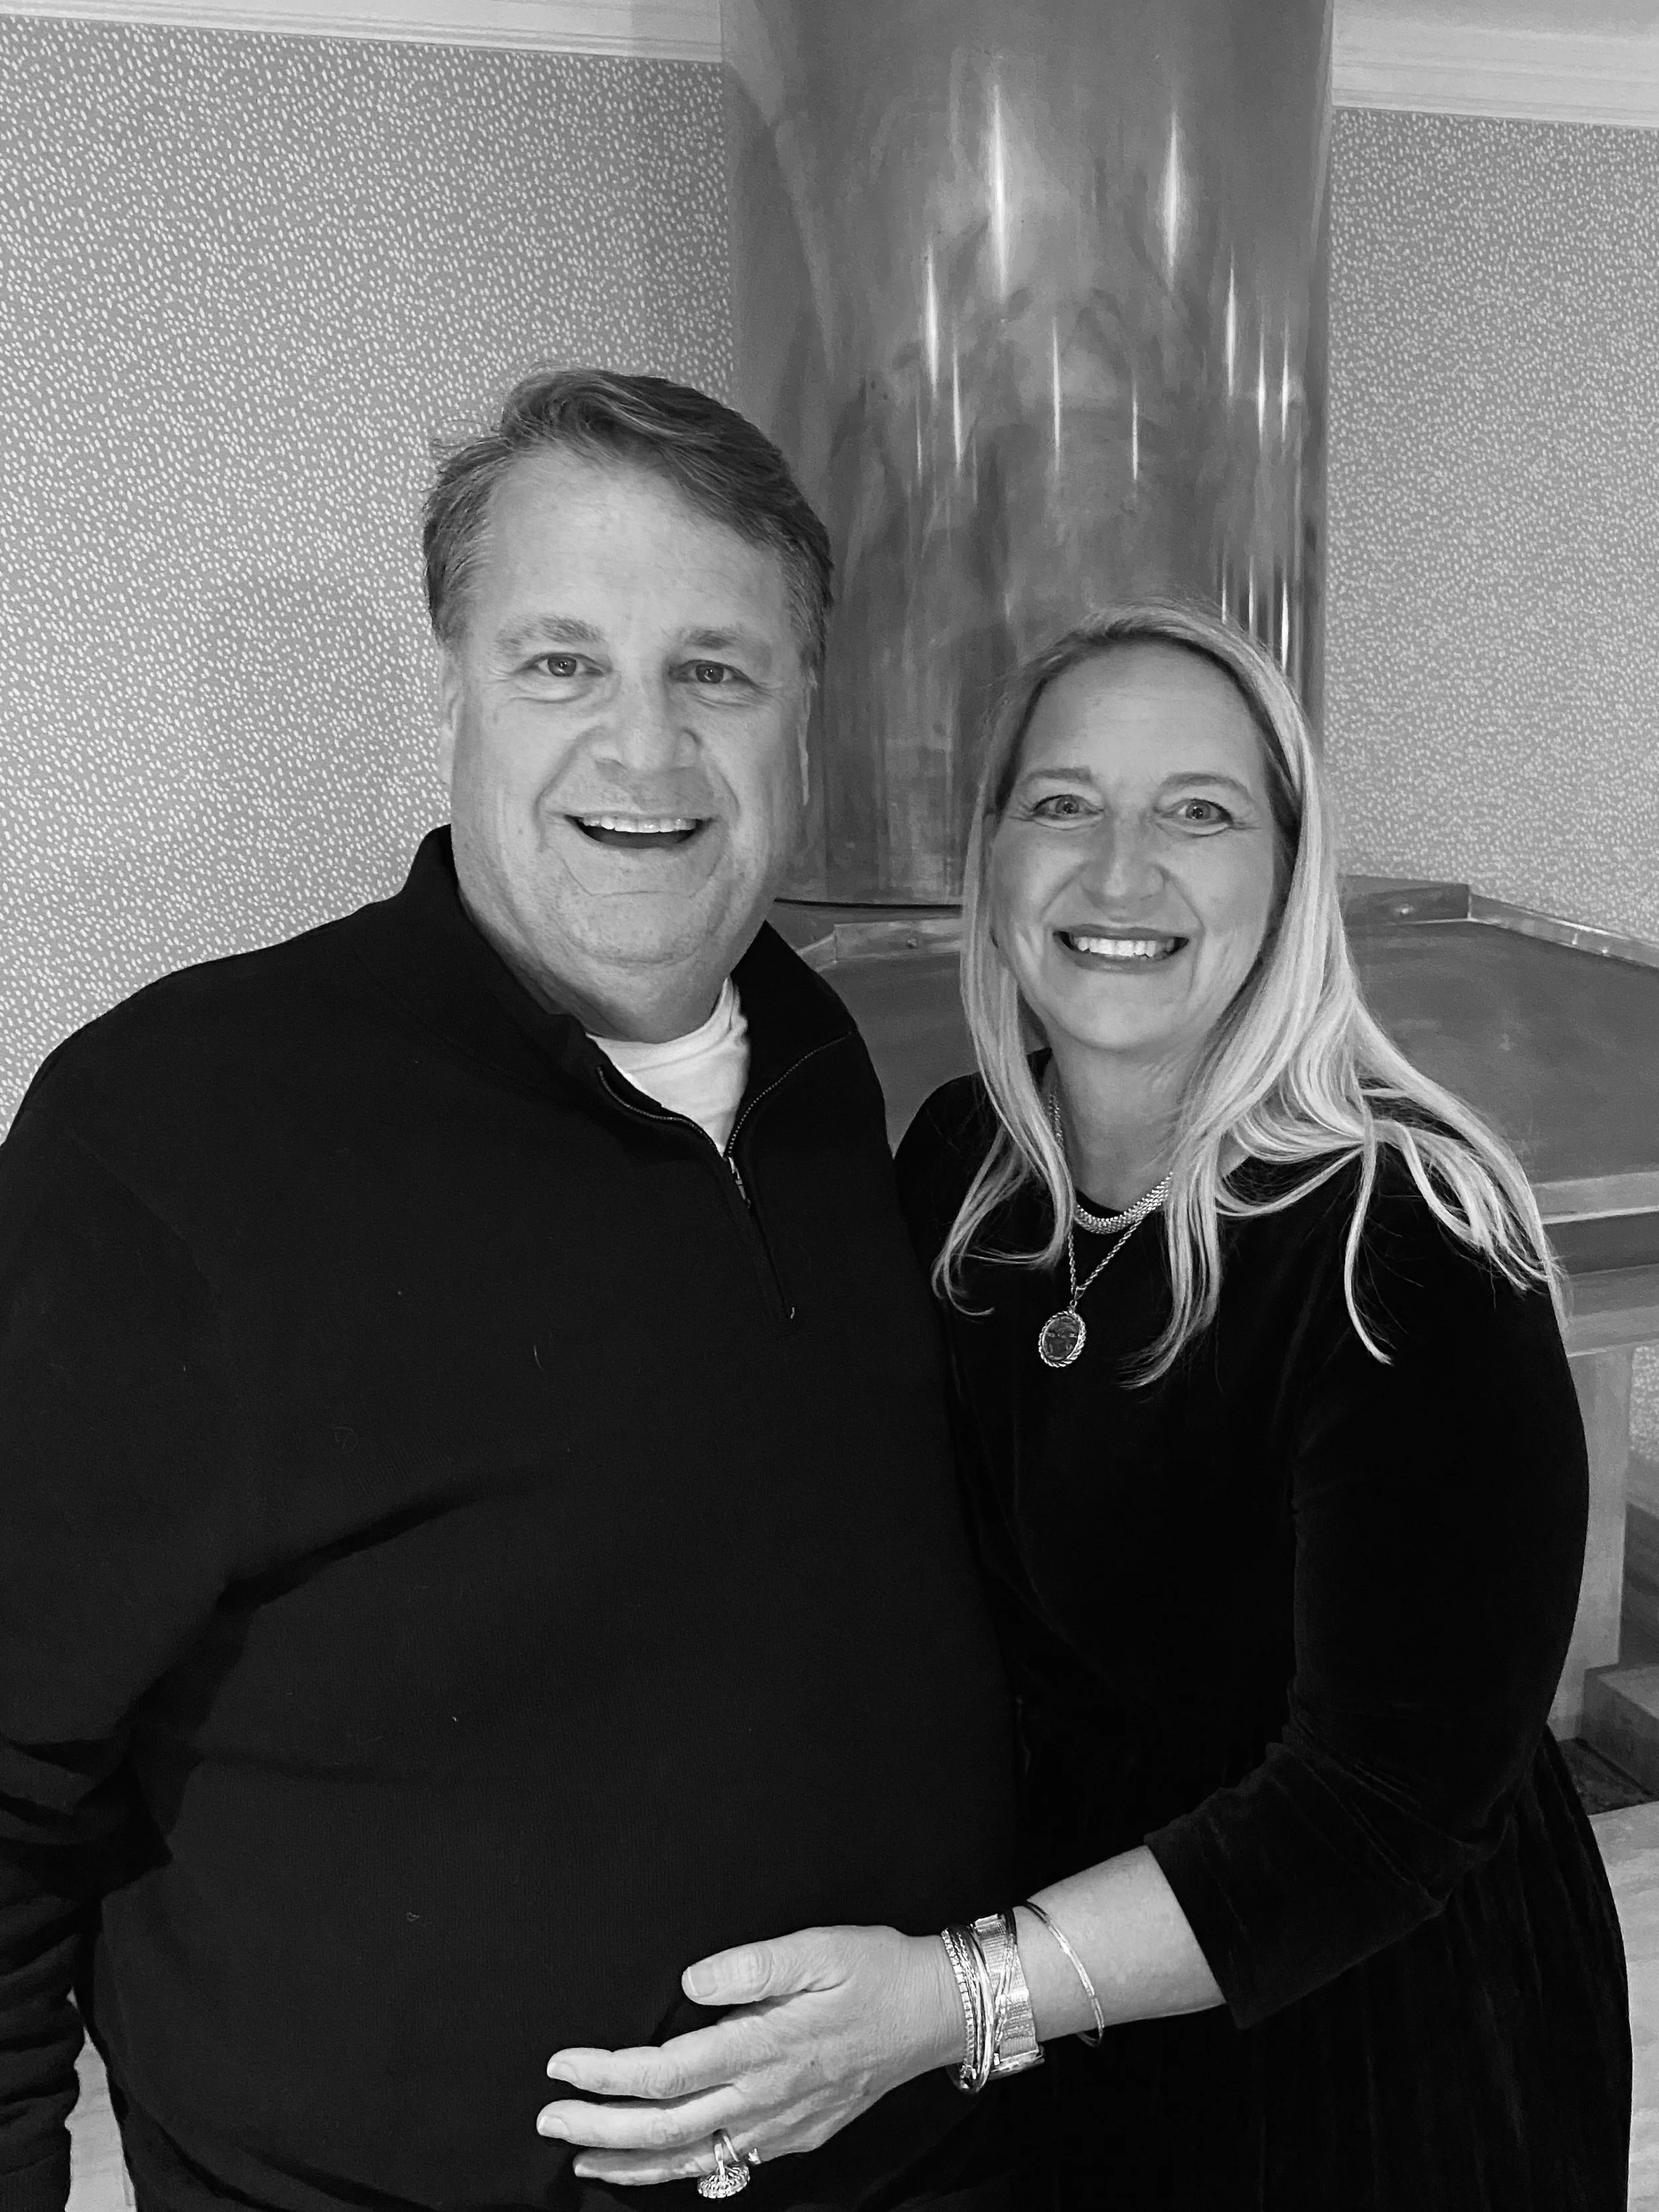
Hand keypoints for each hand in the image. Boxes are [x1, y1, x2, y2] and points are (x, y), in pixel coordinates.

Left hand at [536, 1923, 962, 2187]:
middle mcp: (765, 2097)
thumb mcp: (818, 1947)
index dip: (606, 2075)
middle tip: (548, 2118)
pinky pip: (725, 2165)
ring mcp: (780, 2126)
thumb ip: (752, 1966)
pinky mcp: (795, 2135)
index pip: (664, 2073)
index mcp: (764, 2048)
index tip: (563, 2064)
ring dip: (629, 2161)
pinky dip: (680, 2171)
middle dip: (598, 2127)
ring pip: (690, 2158)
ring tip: (581, 2158)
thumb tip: (691, 1978)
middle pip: (664, 2126)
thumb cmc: (875, 1970)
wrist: (934, 2013)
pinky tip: (657, 2166)